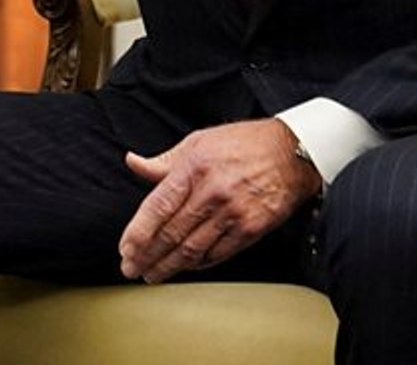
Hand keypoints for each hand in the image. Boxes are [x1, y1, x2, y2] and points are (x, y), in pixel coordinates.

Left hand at [118, 118, 321, 282]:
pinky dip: (199, 263)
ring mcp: (233, 214)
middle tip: (131, 268)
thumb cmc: (242, 144)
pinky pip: (219, 253)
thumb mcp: (197, 142)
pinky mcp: (251, 229)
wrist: (292, 153)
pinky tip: (185, 267)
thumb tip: (132, 162)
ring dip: (169, 265)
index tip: (125, 248)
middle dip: (147, 255)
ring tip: (152, 274)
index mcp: (193, 169)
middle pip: (172, 233)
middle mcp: (211, 193)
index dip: (138, 232)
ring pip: (193, 248)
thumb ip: (164, 161)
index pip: (157, 207)